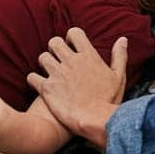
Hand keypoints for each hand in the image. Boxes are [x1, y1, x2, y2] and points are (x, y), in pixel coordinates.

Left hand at [28, 28, 128, 147]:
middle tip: (57, 59)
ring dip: (44, 63)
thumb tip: (122, 40)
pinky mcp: (47, 88)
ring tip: (49, 72)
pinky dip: (33, 80)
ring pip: (42, 58)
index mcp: (88, 56)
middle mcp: (71, 61)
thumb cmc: (108, 101)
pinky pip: (32, 77)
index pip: (74, 33)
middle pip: (54, 42)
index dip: (70, 37)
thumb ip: (119, 56)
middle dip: (54, 48)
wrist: (94, 121)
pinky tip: (38, 84)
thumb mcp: (119, 77)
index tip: (71, 46)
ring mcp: (57, 74)